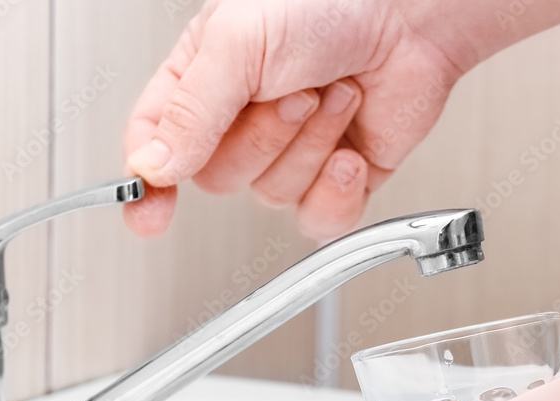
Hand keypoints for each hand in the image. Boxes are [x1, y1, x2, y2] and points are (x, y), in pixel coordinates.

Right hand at [123, 0, 467, 238]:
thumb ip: (191, 111)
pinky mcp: (340, 177)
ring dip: (311, 146)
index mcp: (204, 79)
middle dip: (264, 137)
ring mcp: (294, 151)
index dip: (148, 182)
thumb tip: (154, 168)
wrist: (411, 15)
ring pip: (273, 195)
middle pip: (218, 177)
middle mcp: (245, 118)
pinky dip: (337, 192)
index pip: (155, 143)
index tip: (147, 214)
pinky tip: (352, 153)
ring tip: (337, 94)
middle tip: (297, 91)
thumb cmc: (328, 2)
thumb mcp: (238, 44)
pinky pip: (319, 219)